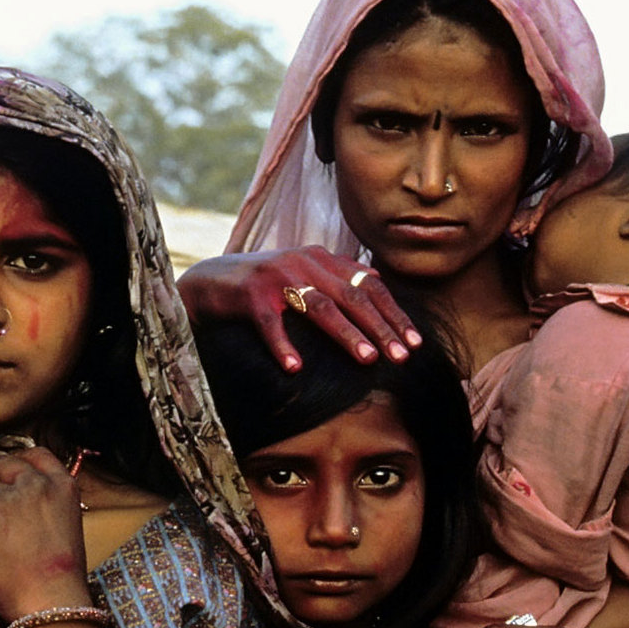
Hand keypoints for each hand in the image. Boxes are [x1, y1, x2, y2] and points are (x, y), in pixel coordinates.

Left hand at [0, 448, 91, 617]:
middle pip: (3, 465)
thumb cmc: (62, 574)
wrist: (51, 600)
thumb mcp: (68, 525)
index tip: (11, 474)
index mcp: (62, 485)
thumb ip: (48, 503)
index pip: (37, 454)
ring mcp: (5, 498)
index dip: (20, 463)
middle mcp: (34, 484)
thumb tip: (22, 498)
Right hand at [176, 248, 419, 370]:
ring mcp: (276, 278)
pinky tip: (295, 368)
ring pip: (319, 307)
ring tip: (367, 360)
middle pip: (351, 297)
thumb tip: (377, 279)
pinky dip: (282, 346)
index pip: (369, 285)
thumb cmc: (266, 286)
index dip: (394, 313)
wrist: (212, 281)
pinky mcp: (250, 297)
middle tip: (402, 357)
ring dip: (346, 334)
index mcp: (322, 259)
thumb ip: (338, 275)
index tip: (415, 342)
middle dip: (380, 327)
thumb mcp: (305, 274)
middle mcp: (304, 263)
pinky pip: (270, 325)